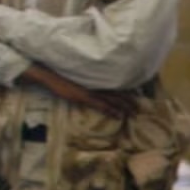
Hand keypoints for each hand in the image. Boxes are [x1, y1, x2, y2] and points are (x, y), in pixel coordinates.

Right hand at [21, 64, 136, 120]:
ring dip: (124, 107)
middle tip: (141, 108)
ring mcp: (90, 90)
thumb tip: (93, 87)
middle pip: (117, 93)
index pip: (114, 86)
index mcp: (95, 79)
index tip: (137, 96)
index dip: (126, 92)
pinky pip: (100, 104)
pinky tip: (119, 116)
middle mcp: (95, 84)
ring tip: (134, 113)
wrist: (48, 73)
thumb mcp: (77, 78)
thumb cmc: (60, 75)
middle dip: (129, 101)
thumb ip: (87, 81)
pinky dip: (111, 110)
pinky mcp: (83, 96)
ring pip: (112, 99)